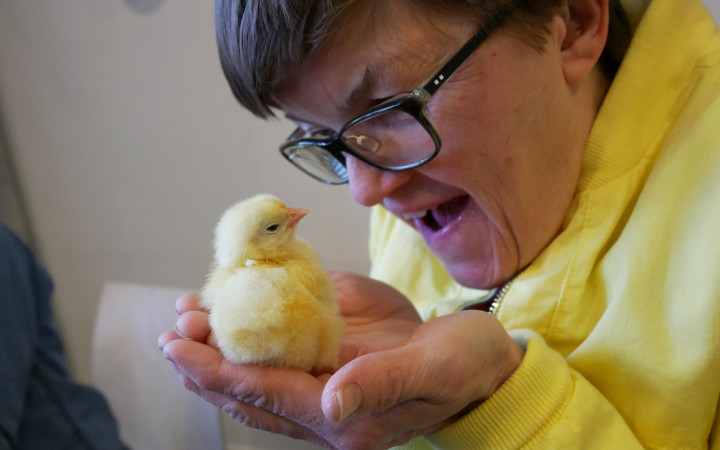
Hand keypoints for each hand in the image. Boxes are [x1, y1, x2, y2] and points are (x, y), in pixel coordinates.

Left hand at [158, 272, 523, 448]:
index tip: (177, 347)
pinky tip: (233, 308)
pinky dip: (252, 332)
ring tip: (188, 315)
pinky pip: (282, 352)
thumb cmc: (465, 366)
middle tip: (174, 328)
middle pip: (249, 391)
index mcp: (345, 418)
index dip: (217, 371)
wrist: (484, 363)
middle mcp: (327, 407)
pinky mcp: (335, 360)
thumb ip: (382, 384)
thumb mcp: (433, 370)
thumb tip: (331, 402)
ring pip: (258, 375)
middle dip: (205, 362)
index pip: (266, 394)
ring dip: (220, 349)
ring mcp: (328, 384)